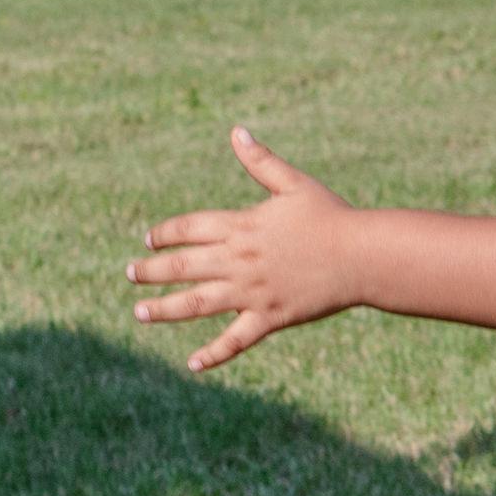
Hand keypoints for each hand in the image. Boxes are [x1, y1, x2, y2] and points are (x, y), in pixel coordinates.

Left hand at [130, 128, 363, 370]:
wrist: (364, 256)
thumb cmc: (333, 216)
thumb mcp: (294, 184)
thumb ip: (261, 162)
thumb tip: (237, 132)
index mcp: (242, 226)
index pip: (188, 228)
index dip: (165, 233)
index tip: (150, 239)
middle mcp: (239, 260)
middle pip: (181, 266)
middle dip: (151, 270)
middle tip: (131, 273)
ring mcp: (252, 292)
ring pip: (196, 304)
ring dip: (163, 309)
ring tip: (140, 312)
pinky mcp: (270, 317)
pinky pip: (235, 339)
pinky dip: (214, 354)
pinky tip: (192, 364)